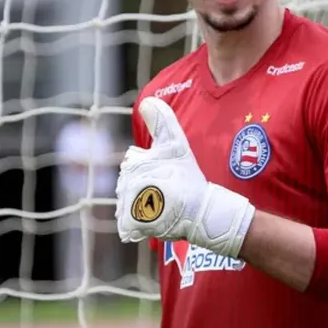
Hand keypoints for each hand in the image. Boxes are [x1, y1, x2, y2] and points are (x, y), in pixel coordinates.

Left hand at [115, 96, 256, 258]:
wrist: (202, 211)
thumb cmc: (188, 178)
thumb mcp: (175, 145)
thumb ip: (161, 121)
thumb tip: (146, 101)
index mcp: (134, 162)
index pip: (130, 163)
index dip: (149, 170)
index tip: (166, 175)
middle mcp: (127, 183)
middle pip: (127, 187)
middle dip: (143, 191)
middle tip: (166, 193)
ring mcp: (128, 205)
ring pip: (126, 206)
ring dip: (141, 208)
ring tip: (161, 207)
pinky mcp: (131, 224)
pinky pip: (126, 226)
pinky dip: (137, 226)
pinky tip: (154, 221)